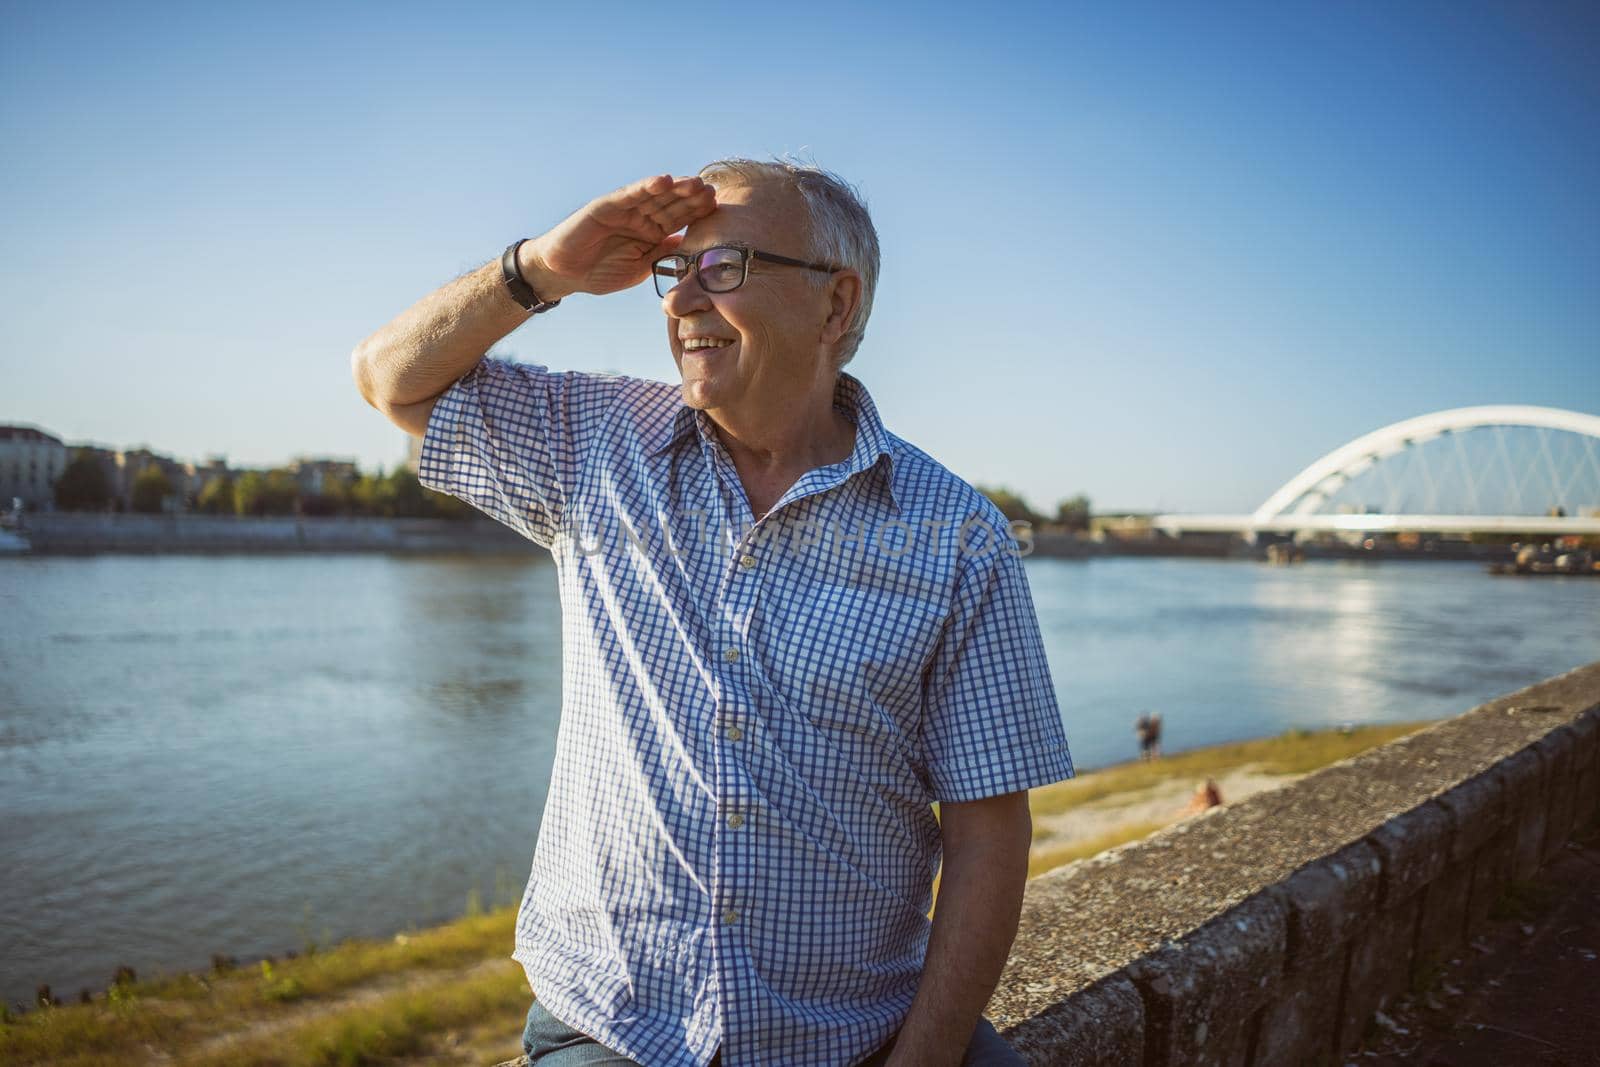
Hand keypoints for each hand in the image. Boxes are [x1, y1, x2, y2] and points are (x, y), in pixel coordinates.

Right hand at [521, 174, 716, 299]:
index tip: (719, 209)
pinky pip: (629, 195)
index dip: (698, 213)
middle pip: (672, 204)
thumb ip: (661, 256)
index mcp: (651, 233)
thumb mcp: (639, 269)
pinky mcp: (606, 206)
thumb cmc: (599, 272)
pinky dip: (645, 187)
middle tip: (712, 191)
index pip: (679, 219)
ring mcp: (625, 209)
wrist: (564, 274)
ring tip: (695, 183)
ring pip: (654, 196)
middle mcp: (641, 217)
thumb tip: (689, 248)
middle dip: (692, 197)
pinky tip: (663, 181)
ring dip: (675, 188)